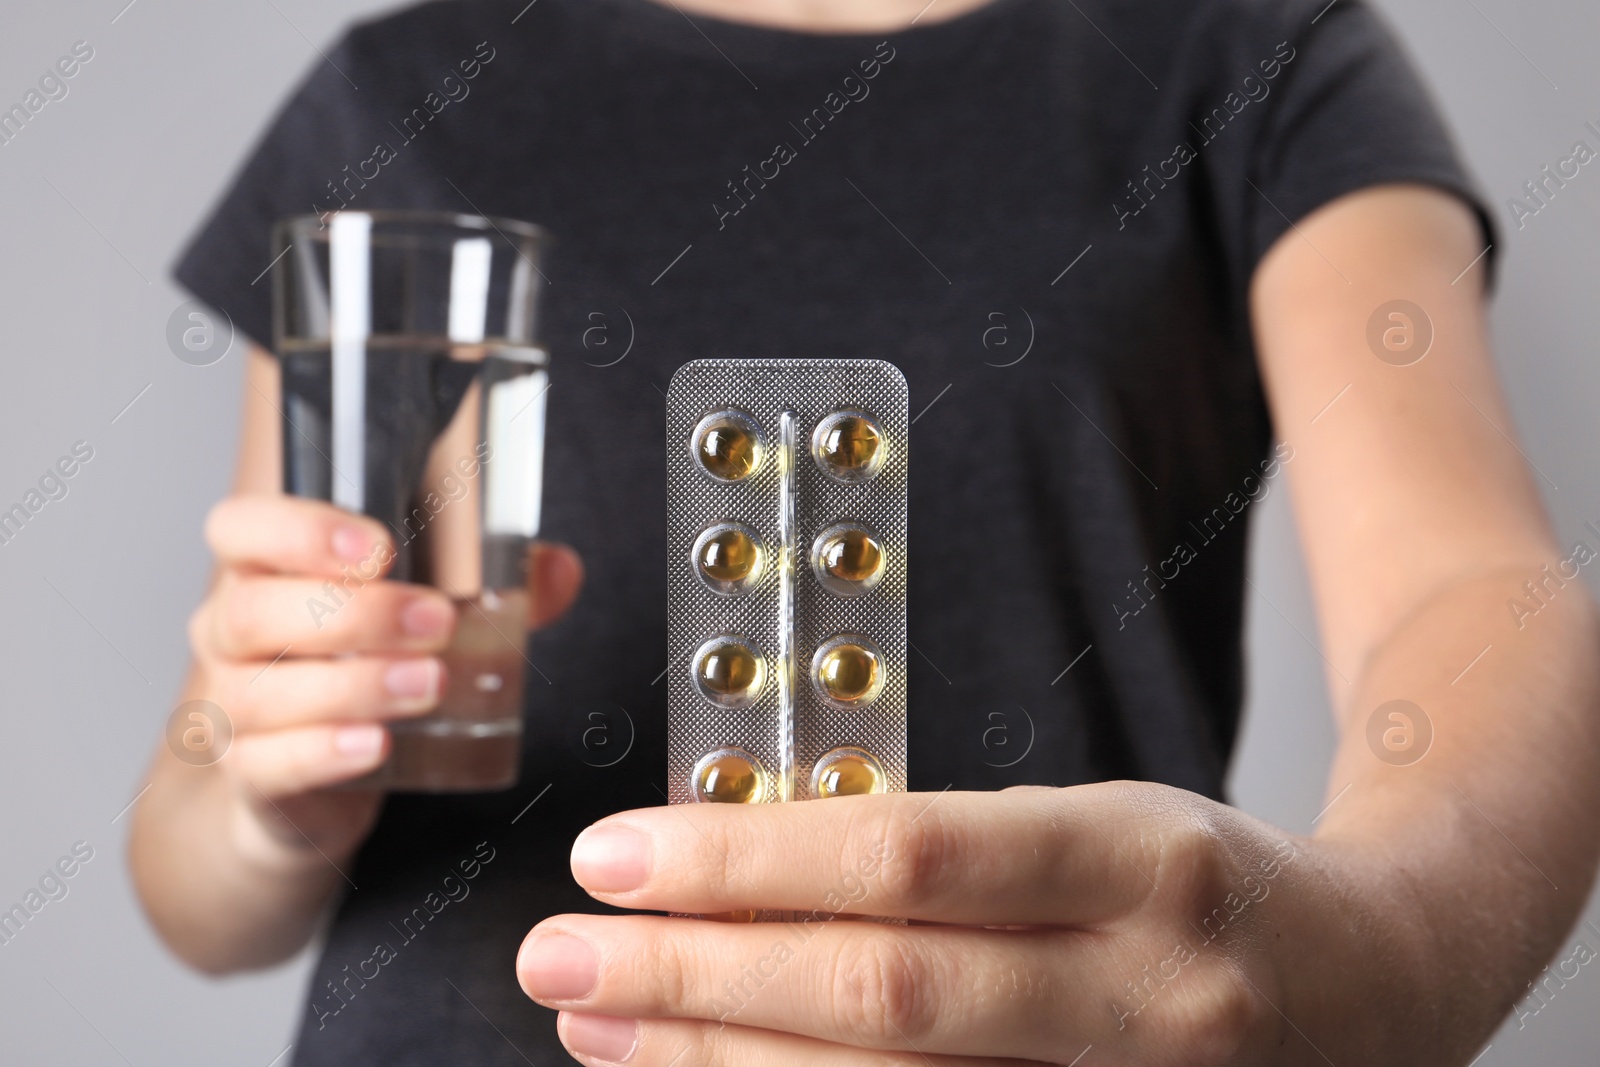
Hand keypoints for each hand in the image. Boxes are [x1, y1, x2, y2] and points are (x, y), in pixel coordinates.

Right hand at [190, 494, 582, 861]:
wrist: (313, 781)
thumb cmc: (364, 667)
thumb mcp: (427, 618)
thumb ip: (491, 590)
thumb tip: (559, 569)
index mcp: (264, 572)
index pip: (242, 529)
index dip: (299, 531)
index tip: (380, 546)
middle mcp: (230, 634)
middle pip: (252, 611)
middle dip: (354, 613)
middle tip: (436, 621)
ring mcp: (232, 707)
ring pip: (261, 691)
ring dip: (353, 685)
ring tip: (428, 683)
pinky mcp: (252, 774)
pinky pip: (268, 762)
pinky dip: (323, 752)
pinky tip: (376, 746)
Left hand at [517, 784, 1340, 1065]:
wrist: (1382, 981)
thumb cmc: (1204, 877)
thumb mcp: (1097, 815)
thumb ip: (944, 853)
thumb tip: (746, 875)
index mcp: (1142, 861)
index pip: (910, 863)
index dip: (747, 865)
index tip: (616, 853)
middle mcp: (1149, 1000)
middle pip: (881, 1002)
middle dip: (696, 980)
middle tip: (560, 955)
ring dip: (720, 1065)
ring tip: (600, 1027)